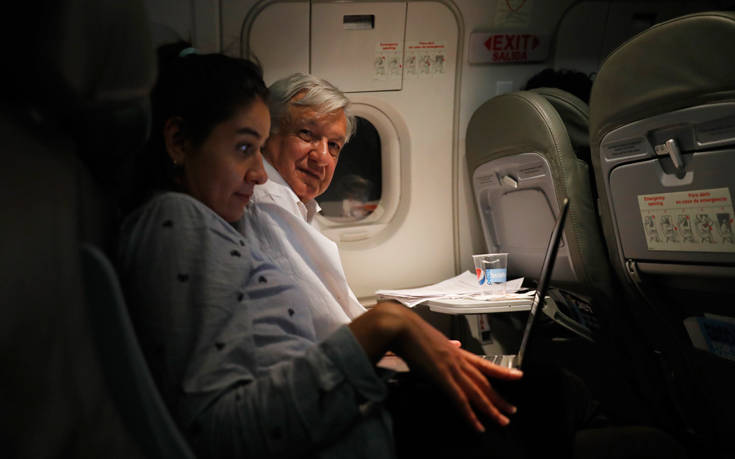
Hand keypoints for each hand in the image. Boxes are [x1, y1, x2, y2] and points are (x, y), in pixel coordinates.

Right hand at [349, 302, 521, 431]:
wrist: (399, 325)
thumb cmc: (410, 330)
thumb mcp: (432, 337)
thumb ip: (446, 344)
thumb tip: (456, 344)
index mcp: (455, 350)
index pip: (484, 363)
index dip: (502, 371)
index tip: (517, 376)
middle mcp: (458, 358)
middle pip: (484, 382)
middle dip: (498, 398)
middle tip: (511, 410)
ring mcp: (451, 367)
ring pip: (476, 393)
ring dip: (490, 409)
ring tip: (501, 420)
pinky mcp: (442, 376)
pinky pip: (460, 399)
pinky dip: (470, 414)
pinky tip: (476, 424)